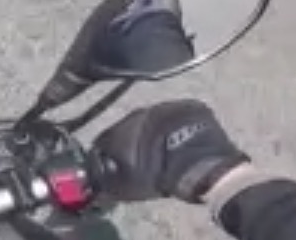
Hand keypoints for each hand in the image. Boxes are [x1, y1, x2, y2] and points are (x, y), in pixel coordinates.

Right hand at [93, 99, 249, 203]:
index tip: (110, 167)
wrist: (196, 160)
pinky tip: (183, 140)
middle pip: (130, 127)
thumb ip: (109, 185)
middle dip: (132, 142)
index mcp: (120, 129)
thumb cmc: (156, 174)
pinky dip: (178, 127)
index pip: (104, 141)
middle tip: (139, 159)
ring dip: (156, 132)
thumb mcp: (126, 187)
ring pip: (156, 120)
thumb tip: (99, 189)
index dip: (105, 157)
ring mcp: (166, 105)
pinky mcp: (191, 105)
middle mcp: (140, 112)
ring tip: (164, 150)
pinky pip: (180, 117)